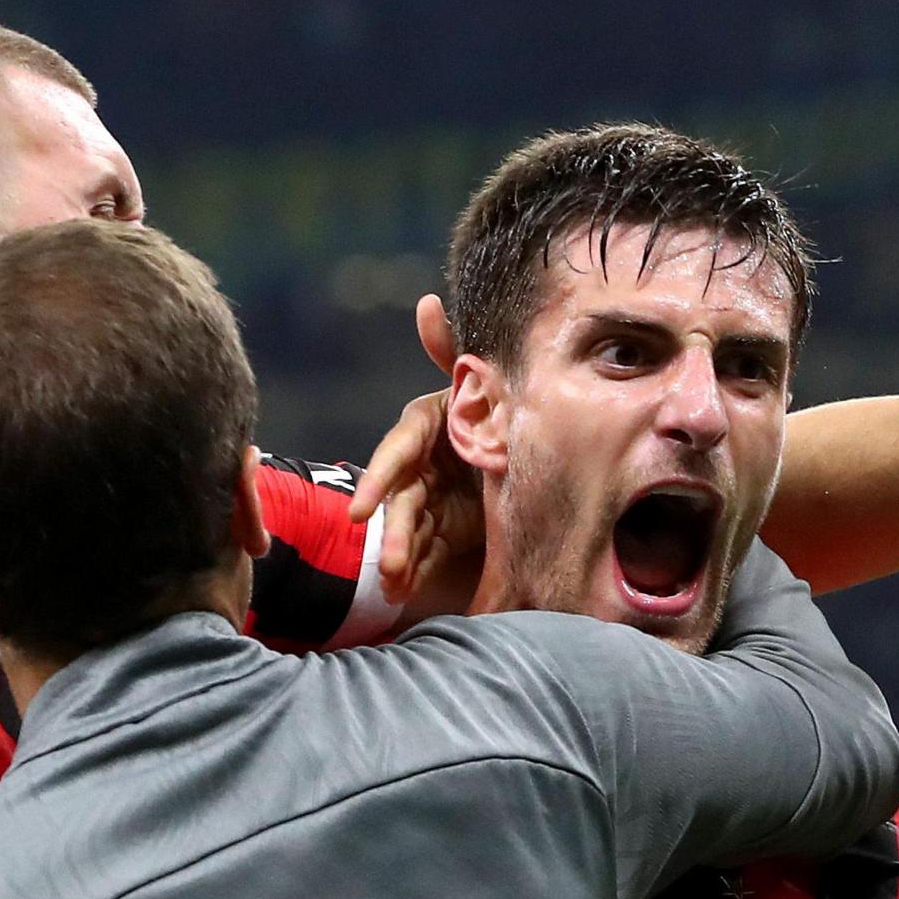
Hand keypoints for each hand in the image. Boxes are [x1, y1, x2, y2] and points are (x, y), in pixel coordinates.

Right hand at [346, 296, 482, 606]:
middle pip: (402, 501)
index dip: (379, 480)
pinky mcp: (443, 530)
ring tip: (396, 586)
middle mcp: (423, 464)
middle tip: (390, 565)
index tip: (360, 512)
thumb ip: (453, 352)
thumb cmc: (502, 412)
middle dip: (393, 534)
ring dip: (398, 557)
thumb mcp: (484, 386)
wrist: (538, 461)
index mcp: (428, 428)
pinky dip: (414, 571)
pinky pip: (424, 552)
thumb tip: (427, 304)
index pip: (398, 453)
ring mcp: (431, 500)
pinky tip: (404, 594)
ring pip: (408, 531)